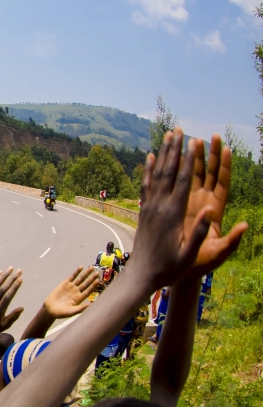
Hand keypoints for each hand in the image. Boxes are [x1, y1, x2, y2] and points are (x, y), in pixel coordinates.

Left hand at [0, 266, 23, 337]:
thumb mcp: (6, 325)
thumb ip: (14, 316)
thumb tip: (22, 308)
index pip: (8, 296)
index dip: (14, 287)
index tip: (20, 279)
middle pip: (2, 289)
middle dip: (11, 278)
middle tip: (19, 271)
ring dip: (3, 276)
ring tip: (11, 268)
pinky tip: (0, 273)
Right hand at [43, 266, 99, 318]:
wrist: (50, 309)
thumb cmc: (61, 313)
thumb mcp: (71, 312)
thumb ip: (81, 308)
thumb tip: (91, 305)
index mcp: (80, 298)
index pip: (88, 291)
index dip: (93, 286)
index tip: (98, 281)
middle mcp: (77, 292)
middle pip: (86, 283)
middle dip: (91, 278)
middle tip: (97, 273)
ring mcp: (71, 287)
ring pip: (80, 279)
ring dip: (86, 273)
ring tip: (91, 267)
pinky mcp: (65, 283)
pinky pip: (72, 276)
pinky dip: (76, 272)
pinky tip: (81, 267)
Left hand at [131, 129, 211, 288]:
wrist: (142, 275)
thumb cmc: (170, 268)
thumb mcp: (189, 255)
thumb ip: (200, 233)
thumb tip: (212, 210)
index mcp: (173, 215)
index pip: (183, 181)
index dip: (189, 160)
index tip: (195, 142)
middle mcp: (159, 206)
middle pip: (168, 172)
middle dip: (175, 150)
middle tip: (179, 129)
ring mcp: (149, 207)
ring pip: (156, 175)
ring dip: (163, 153)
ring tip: (167, 135)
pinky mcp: (143, 210)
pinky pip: (146, 185)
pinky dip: (149, 169)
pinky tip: (150, 157)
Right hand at [183, 134, 246, 276]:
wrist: (182, 270)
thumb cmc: (200, 264)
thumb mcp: (218, 254)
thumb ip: (231, 241)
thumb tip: (244, 225)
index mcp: (215, 211)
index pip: (222, 183)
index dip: (224, 166)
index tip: (226, 148)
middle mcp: (203, 203)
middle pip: (207, 174)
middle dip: (209, 154)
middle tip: (209, 135)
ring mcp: (188, 204)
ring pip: (189, 175)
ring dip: (189, 157)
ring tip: (187, 138)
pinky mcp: (175, 207)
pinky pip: (172, 185)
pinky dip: (169, 171)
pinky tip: (162, 158)